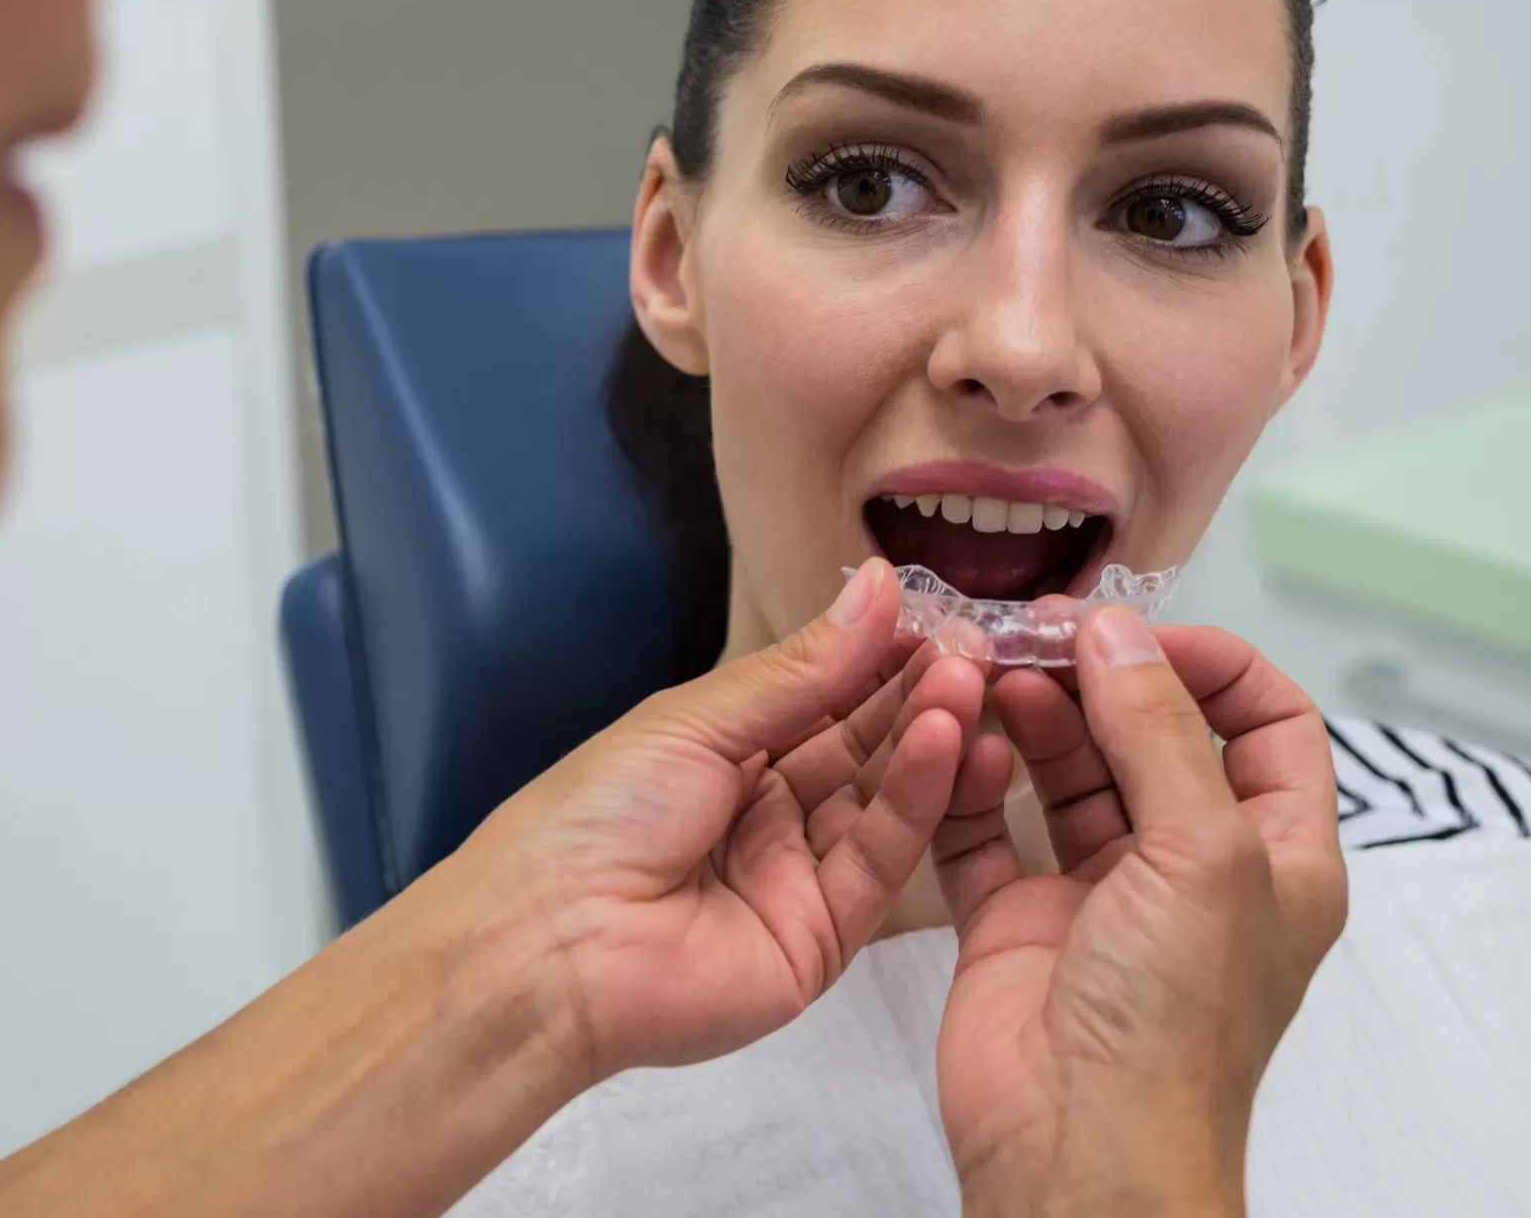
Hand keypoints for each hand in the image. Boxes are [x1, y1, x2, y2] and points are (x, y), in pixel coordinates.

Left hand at [441, 557, 986, 1080]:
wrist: (549, 945)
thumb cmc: (598, 814)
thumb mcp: (697, 721)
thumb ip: (802, 668)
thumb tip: (883, 585)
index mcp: (724, 754)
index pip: (823, 699)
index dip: (881, 658)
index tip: (945, 614)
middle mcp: (768, 813)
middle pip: (861, 748)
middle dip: (918, 694)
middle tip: (981, 643)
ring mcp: (799, 877)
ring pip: (882, 801)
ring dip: (929, 739)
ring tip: (972, 680)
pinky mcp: (824, 937)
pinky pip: (881, 860)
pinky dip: (916, 799)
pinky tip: (945, 740)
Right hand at [934, 611, 1346, 1216]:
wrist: (1080, 1147)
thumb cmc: (1173, 1035)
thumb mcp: (1202, 853)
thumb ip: (1160, 731)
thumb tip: (1121, 635)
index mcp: (1275, 858)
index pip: (1267, 724)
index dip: (1211, 665)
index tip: (1141, 633)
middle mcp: (1189, 871)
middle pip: (1151, 735)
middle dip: (1101, 676)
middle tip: (1043, 634)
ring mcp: (1100, 895)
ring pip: (1066, 771)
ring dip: (1033, 715)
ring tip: (996, 671)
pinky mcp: (1017, 920)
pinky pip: (987, 827)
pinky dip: (970, 779)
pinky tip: (961, 742)